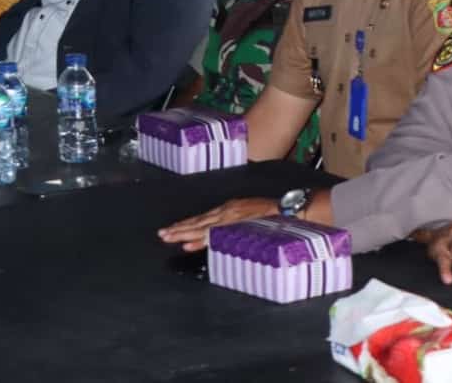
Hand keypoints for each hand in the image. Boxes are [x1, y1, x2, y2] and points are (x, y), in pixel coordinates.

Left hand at [158, 197, 278, 251]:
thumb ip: (239, 223)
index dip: (188, 224)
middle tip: (162, 234)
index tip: (173, 229)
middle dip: (179, 228)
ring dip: (184, 233)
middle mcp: (226, 211)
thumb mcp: (252, 215)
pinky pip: (214, 234)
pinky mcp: (235, 224)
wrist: (288, 209)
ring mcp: (229, 217)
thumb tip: (226, 234)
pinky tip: (188, 244)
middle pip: (198, 221)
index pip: (204, 218)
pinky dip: (200, 239)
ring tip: (168, 238)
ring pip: (201, 227)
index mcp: (229, 208)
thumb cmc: (275, 214)